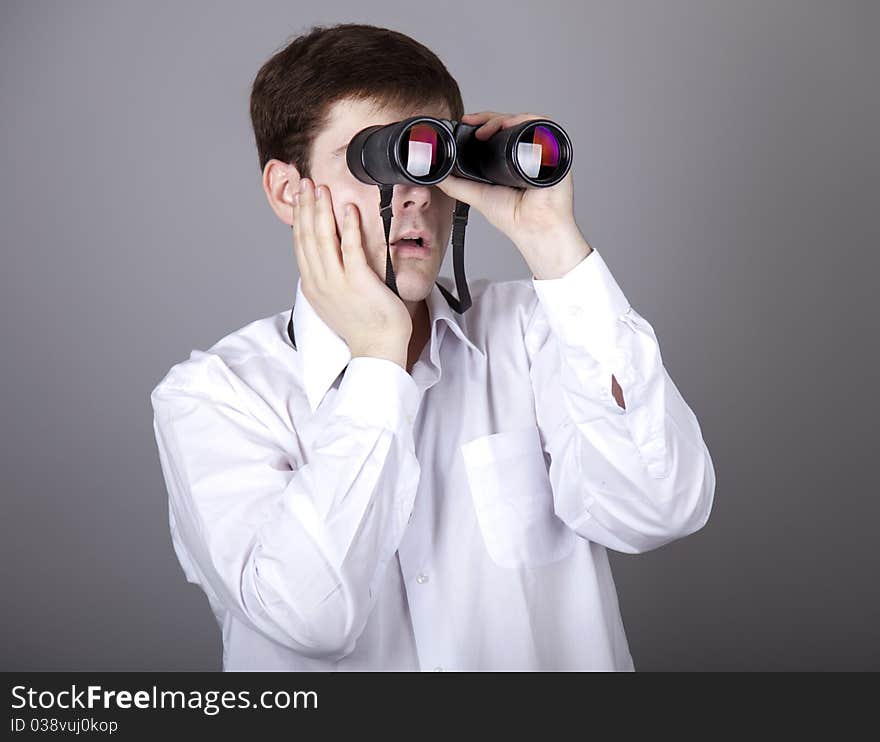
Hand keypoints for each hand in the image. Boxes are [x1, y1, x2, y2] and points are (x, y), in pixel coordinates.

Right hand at [292, 178, 411, 365]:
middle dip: (305, 206)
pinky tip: (348, 209)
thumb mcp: (335, 299)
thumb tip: (326, 256)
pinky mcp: (358, 283)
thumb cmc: (363, 325)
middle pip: (307, 237)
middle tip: (305, 182)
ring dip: (321, 210)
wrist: (377, 348)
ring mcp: (338, 283)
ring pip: (323, 239)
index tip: (300, 196)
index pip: (300, 244)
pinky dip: (347, 227)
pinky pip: (350, 249)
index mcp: (313, 286)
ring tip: (321, 188)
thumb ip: (328, 276)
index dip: (299, 217)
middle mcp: (320, 282)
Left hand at [435, 111, 591, 277]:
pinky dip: (524, 121)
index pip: (497, 130)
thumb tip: (437, 174)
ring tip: (485, 130)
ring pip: (521, 121)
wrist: (534, 227)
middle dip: (487, 118)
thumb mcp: (476, 196)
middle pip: (508, 122)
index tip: (466, 121)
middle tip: (471, 123)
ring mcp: (541, 150)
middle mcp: (526, 151)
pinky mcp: (555, 151)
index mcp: (510, 158)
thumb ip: (456, 186)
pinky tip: (508, 125)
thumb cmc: (513, 216)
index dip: (482, 122)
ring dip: (502, 118)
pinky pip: (541, 126)